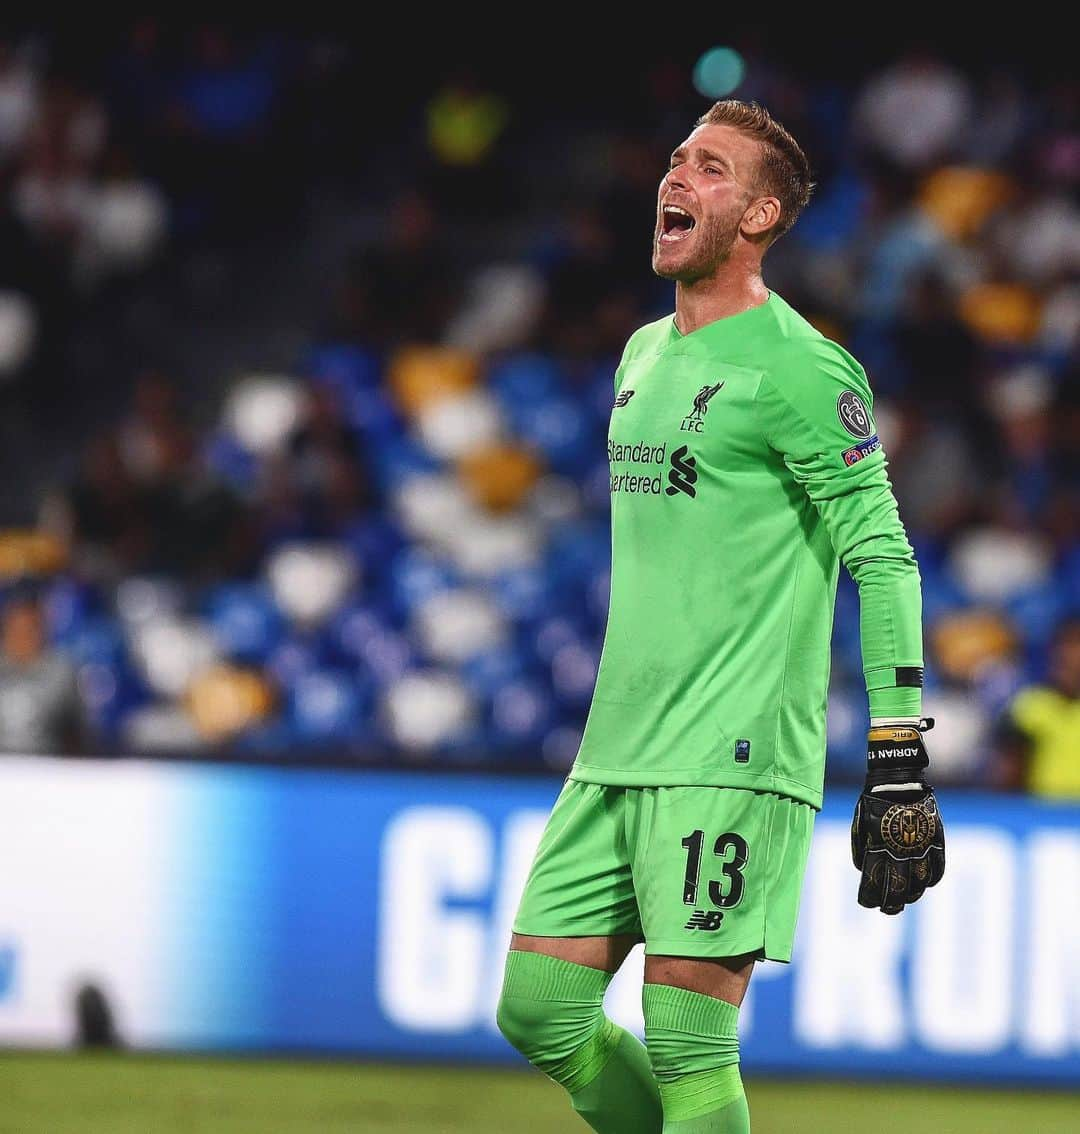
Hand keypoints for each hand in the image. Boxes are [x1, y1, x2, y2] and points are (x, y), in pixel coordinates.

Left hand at [850, 719, 945, 913]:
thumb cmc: (874, 800)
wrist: (898, 777)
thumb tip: (863, 870)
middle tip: (888, 910)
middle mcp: (899, 850)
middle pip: (898, 889)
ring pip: (920, 883)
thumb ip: (861, 848)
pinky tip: (927, 883)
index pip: (874, 883)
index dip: (870, 898)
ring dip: (913, 895)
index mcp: (877, 846)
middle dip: (891, 904)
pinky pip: (938, 868)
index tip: (867, 904)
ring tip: (907, 899)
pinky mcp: (935, 839)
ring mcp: (920, 846)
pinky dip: (933, 879)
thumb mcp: (860, 823)